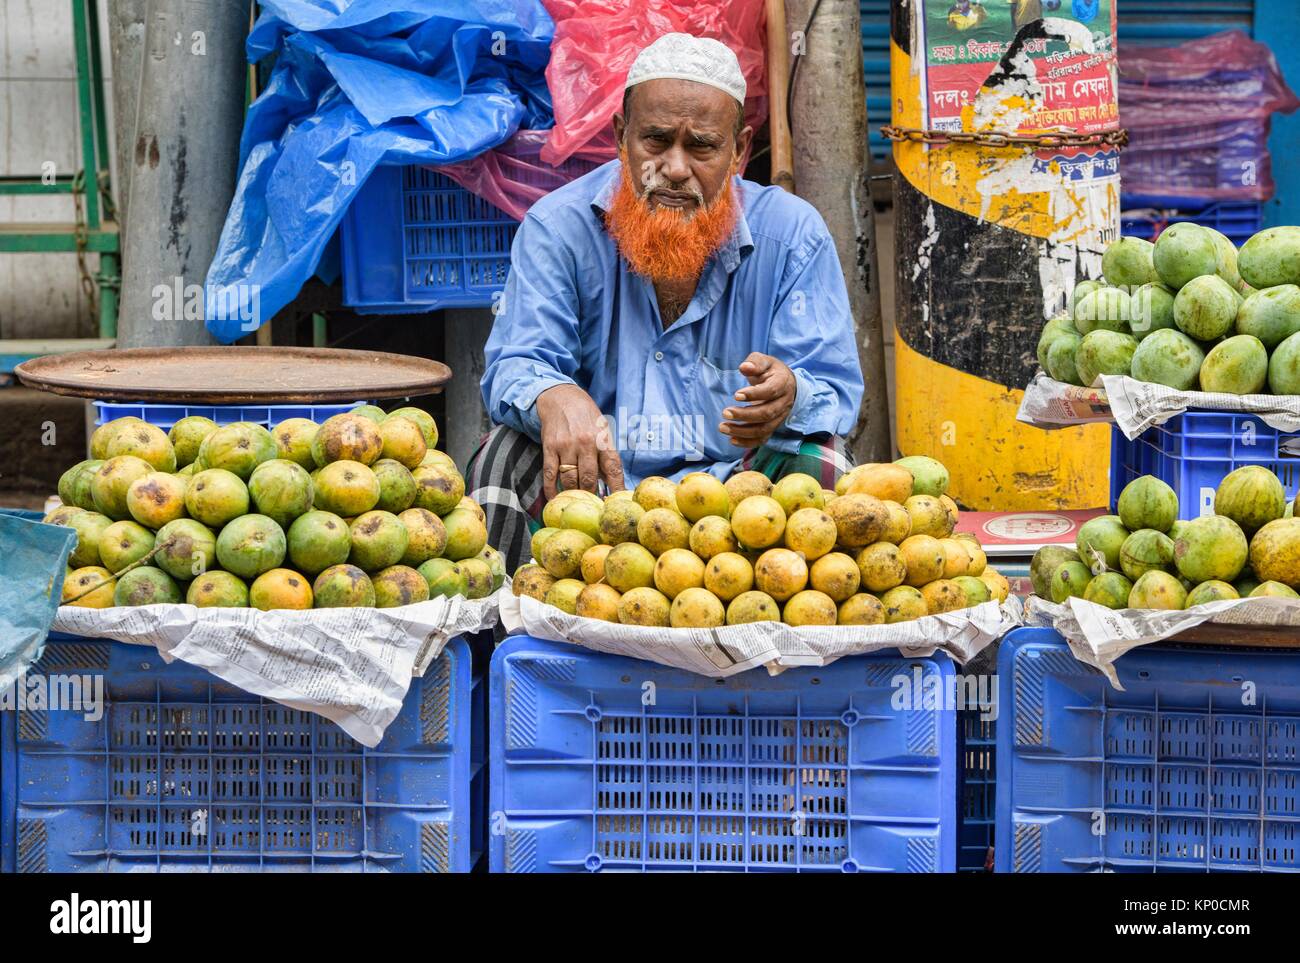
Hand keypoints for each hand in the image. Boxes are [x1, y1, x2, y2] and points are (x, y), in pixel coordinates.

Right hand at [535, 384, 625, 498]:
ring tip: (576, 503)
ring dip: (573, 494)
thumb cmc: (586, 417)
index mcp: (603, 440)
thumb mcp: (602, 431)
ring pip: (570, 479)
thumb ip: (606, 456)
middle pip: (589, 479)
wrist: (561, 396)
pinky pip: (549, 474)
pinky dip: (551, 489)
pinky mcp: (549, 447)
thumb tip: (612, 484)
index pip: (613, 469)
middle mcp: (586, 443)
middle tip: (593, 508)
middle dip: (592, 496)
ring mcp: (566, 446)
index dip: (616, 489)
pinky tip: (554, 498)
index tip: (616, 504)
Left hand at [719, 353, 796, 447]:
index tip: (736, 395)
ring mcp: (779, 417)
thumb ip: (755, 362)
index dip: (754, 395)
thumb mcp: (764, 361)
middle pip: (766, 413)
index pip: (770, 391)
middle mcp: (784, 403)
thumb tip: (745, 367)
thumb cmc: (770, 371)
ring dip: (742, 431)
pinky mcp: (773, 426)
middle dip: (744, 415)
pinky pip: (763, 439)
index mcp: (783, 383)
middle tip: (725, 412)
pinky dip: (748, 442)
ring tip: (723, 427)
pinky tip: (731, 440)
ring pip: (764, 429)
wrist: (785, 384)